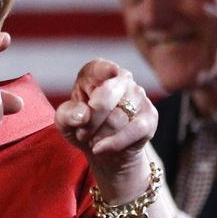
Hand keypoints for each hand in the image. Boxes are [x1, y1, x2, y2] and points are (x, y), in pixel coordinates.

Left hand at [55, 58, 156, 198]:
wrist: (102, 149)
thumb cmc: (81, 126)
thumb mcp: (65, 121)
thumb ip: (68, 114)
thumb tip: (82, 115)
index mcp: (98, 72)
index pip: (100, 68)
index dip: (104, 70)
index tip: (111, 72)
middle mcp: (122, 79)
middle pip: (106, 97)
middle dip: (90, 121)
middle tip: (81, 134)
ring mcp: (139, 96)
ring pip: (117, 119)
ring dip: (99, 135)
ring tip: (92, 140)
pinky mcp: (150, 116)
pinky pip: (134, 130)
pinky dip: (115, 142)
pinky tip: (101, 148)